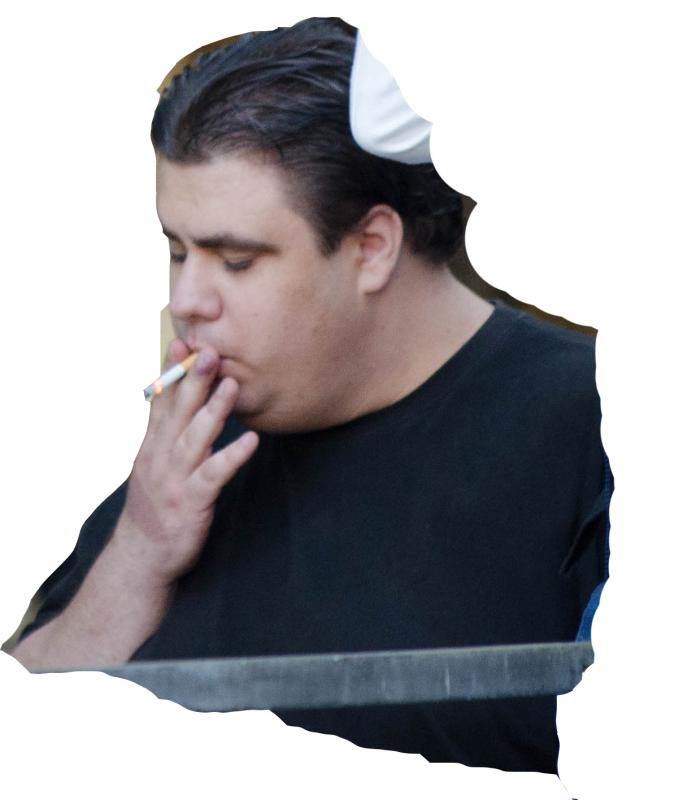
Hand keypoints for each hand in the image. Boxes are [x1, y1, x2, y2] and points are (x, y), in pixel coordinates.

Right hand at [115, 339, 258, 585]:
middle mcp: (160, 457)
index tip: (182, 341)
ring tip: (232, 384)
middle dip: (193, 380)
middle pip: (178, 412)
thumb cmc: (156, 504)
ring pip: (195, 438)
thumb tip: (177, 400)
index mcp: (153, 445)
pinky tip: (250, 440)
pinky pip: (214, 475)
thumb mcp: (154, 463)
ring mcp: (175, 479)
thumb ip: (166, 432)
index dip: (171, 371)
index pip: (161, 401)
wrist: (142, 556)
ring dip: (214, 410)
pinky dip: (232, 456)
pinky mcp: (191, 502)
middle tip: (209, 351)